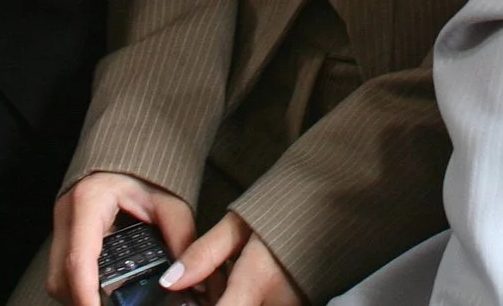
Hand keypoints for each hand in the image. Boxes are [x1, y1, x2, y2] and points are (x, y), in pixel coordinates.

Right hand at [48, 173, 195, 305]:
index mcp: (89, 202)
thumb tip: (194, 282)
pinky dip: (80, 287)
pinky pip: (63, 272)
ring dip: (79, 295)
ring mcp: (62, 225)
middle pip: (62, 276)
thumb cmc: (146, 172)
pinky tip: (102, 293)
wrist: (129, 153)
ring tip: (107, 304)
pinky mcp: (64, 234)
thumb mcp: (170, 203)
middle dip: (83, 300)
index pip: (80, 260)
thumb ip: (181, 240)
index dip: (86, 295)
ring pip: (57, 278)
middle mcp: (68, 214)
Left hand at [163, 212, 303, 305]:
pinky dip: (247, 300)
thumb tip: (171, 280)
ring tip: (229, 282)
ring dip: (232, 301)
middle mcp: (276, 303)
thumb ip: (204, 254)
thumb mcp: (237, 224)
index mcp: (257, 279)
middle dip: (214, 302)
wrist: (331, 206)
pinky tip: (243, 289)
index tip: (185, 301)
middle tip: (210, 282)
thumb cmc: (283, 209)